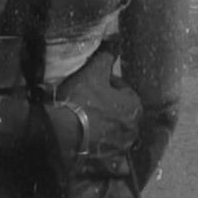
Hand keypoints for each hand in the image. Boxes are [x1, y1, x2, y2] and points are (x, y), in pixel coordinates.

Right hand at [56, 45, 141, 171]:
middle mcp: (133, 128)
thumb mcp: (93, 72)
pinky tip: (79, 132)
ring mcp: (120, 146)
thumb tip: (116, 39)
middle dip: (105, 104)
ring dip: (99, 121)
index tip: (90, 83)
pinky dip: (94, 138)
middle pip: (117, 109)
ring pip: (110, 127)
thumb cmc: (81, 100)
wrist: (62, 135)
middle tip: (84, 98)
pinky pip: (102, 144)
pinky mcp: (106, 159)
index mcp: (134, 106)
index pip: (122, 88)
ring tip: (80, 115)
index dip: (105, 83)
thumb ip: (107, 55)